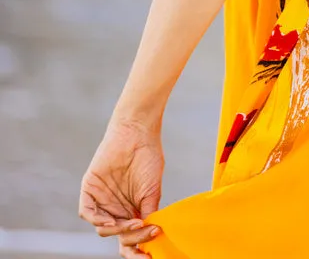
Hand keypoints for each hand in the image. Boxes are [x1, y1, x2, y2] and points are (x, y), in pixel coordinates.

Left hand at [79, 119, 163, 256]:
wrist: (137, 132)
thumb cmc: (148, 157)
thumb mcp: (152, 191)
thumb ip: (148, 213)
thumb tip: (151, 238)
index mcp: (130, 210)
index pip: (130, 238)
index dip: (138, 248)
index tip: (149, 255)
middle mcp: (115, 208)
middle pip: (117, 236)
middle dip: (132, 240)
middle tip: (146, 235)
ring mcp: (101, 199)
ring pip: (103, 228)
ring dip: (119, 230)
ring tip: (135, 222)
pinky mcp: (89, 189)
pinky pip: (87, 212)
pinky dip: (98, 220)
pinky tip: (111, 222)